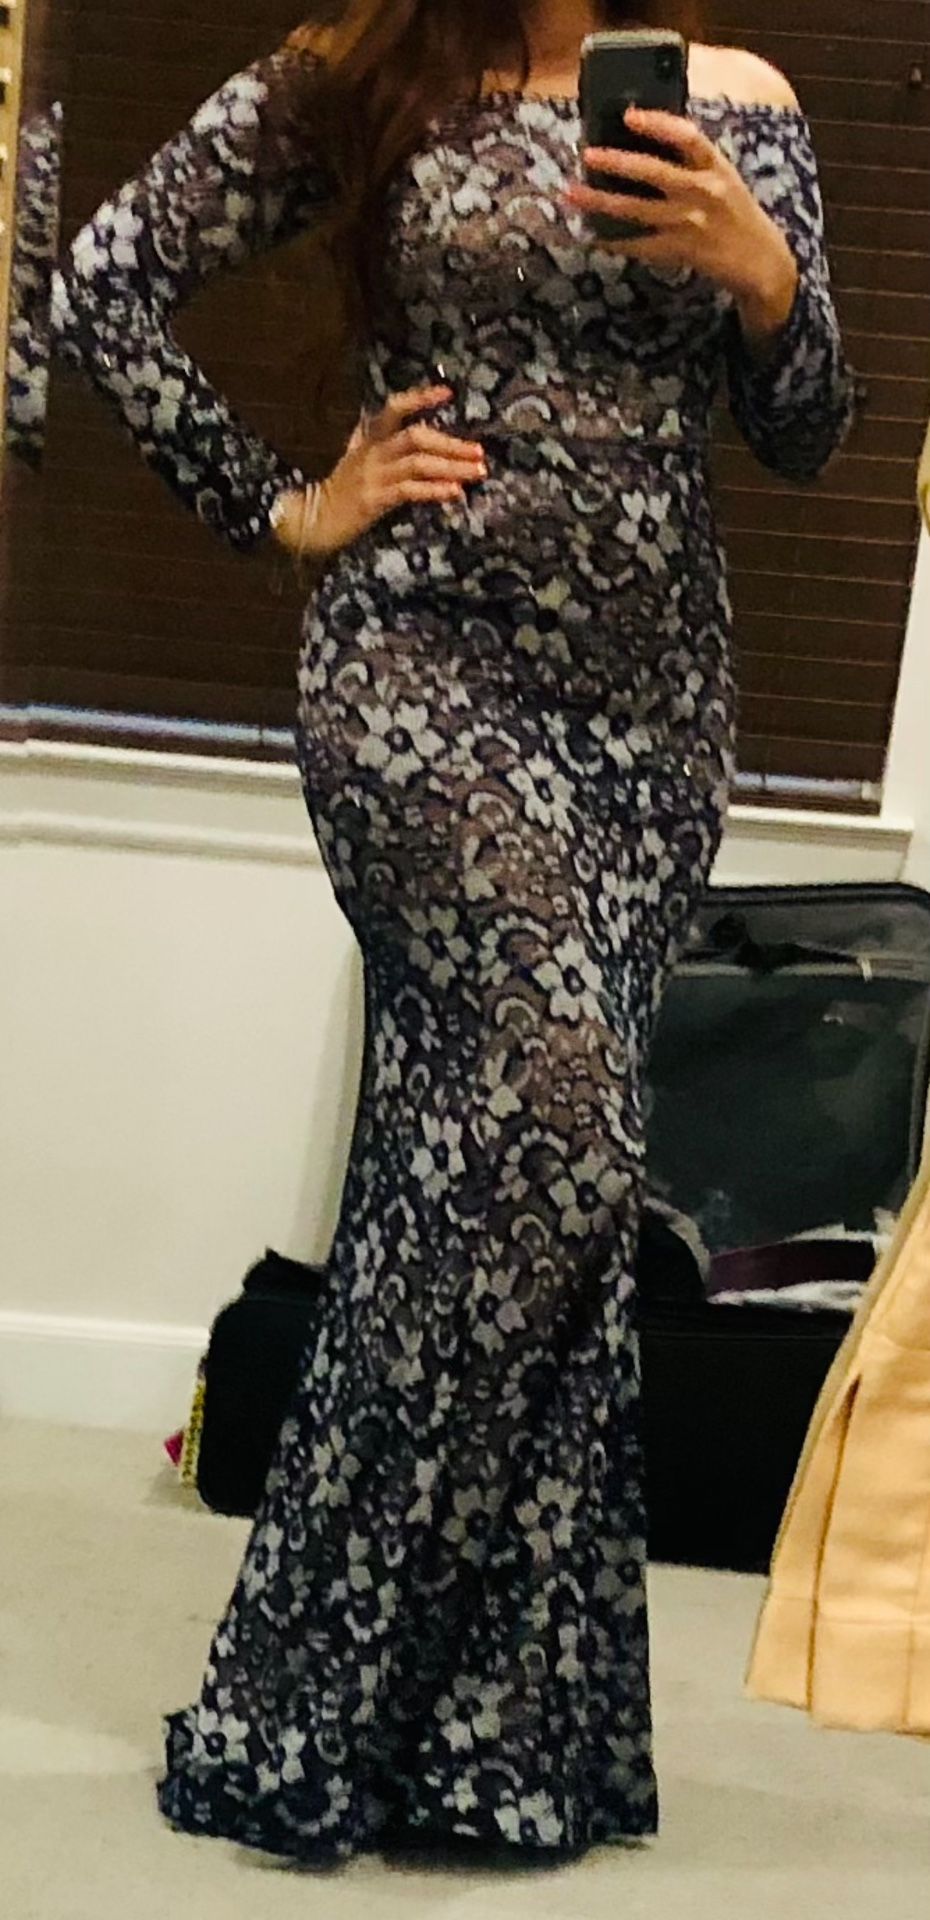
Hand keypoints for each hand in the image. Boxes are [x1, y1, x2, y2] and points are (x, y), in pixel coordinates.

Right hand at [271, 386, 486, 561]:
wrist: (315, 518)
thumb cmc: (341, 489)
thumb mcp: (357, 457)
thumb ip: (379, 441)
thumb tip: (412, 431)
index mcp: (369, 438)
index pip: (395, 408)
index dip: (420, 398)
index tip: (448, 393)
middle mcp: (373, 452)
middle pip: (417, 437)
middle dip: (452, 444)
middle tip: (480, 452)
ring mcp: (373, 475)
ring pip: (418, 463)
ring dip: (452, 467)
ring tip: (477, 472)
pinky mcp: (375, 499)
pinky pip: (410, 490)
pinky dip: (435, 490)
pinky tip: (454, 492)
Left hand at [562, 107, 798, 345]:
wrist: (759, 260)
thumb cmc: (736, 211)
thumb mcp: (723, 176)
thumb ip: (693, 160)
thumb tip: (647, 139)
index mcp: (715, 166)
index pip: (687, 136)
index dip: (657, 123)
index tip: (629, 116)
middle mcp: (702, 192)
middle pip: (653, 173)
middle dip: (617, 162)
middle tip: (587, 154)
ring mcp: (688, 223)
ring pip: (636, 210)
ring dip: (600, 201)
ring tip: (572, 193)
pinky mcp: (678, 250)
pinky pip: (638, 244)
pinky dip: (613, 239)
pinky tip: (591, 233)